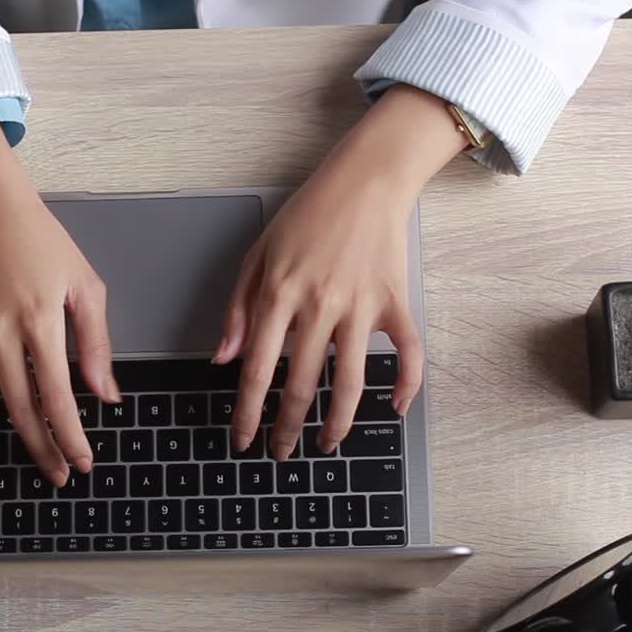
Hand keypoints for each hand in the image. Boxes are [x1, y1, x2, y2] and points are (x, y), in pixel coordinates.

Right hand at [0, 124, 120, 496]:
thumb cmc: (40, 239)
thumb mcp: (85, 283)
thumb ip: (96, 342)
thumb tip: (105, 393)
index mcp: (39, 323)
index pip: (58, 397)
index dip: (71, 437)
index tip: (81, 462)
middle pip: (18, 409)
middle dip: (39, 450)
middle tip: (54, 475)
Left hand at [213, 85, 465, 459]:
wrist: (365, 180)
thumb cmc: (307, 215)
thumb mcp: (257, 255)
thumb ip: (238, 309)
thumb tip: (224, 359)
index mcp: (279, 294)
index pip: (256, 369)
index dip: (247, 411)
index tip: (242, 438)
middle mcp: (319, 305)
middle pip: (300, 384)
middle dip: (287, 427)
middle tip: (280, 451)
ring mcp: (360, 306)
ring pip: (350, 381)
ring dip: (337, 423)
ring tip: (326, 445)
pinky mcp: (394, 302)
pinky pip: (408, 352)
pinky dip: (407, 383)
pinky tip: (395, 408)